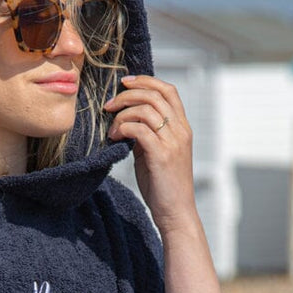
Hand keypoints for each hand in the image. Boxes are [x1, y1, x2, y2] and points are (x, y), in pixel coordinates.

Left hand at [103, 75, 195, 232]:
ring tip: (111, 128)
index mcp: (182, 127)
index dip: (146, 81)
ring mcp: (173, 142)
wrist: (175, 211)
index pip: (169, 90)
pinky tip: (115, 137)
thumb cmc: (163, 185)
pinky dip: (123, 128)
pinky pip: (139, 129)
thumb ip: (146, 135)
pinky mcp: (161, 154)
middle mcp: (181, 130)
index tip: (125, 83)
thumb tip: (127, 122)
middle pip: (155, 95)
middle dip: (128, 94)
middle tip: (110, 105)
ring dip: (122, 114)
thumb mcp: (155, 154)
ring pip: (145, 109)